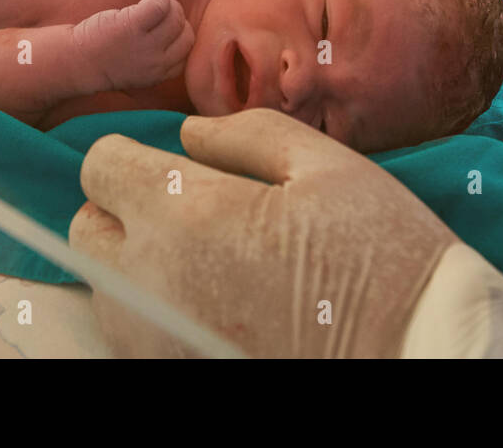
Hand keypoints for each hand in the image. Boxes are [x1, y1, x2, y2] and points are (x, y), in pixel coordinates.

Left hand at [68, 110, 456, 356]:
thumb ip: (249, 134)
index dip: (135, 152)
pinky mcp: (173, 369)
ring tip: (211, 253)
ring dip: (137, 256)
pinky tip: (215, 296)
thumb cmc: (380, 254)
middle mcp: (153, 281)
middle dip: (126, 205)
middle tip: (192, 204)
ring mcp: (157, 337)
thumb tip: (191, 133)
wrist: (415, 350)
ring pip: (104, 282)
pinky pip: (133, 328)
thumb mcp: (329, 166)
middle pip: (88, 227)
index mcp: (190, 214)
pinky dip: (155, 304)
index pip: (101, 166)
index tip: (176, 161)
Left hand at [71, 0, 194, 91]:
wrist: (76, 62)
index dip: (179, 34)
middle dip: (178, 20)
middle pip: (187, 34)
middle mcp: (157, 63)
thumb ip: (161, 59)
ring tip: (153, 4)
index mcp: (160, 73)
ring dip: (169, 5)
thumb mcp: (141, 70)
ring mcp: (145, 45)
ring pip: (176, 18)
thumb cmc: (107, 60)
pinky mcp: (132, 26)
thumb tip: (179, 30)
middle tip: (160, 15)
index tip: (165, 28)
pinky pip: (161, 5)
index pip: (188, 50)